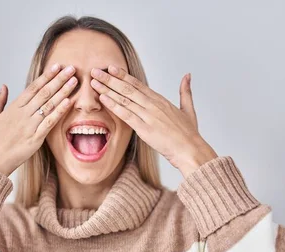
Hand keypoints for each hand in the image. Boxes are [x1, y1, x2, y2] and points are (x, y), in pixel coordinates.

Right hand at [0, 64, 78, 175]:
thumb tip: (4, 86)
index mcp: (13, 108)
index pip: (33, 87)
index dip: (46, 76)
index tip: (57, 66)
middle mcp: (23, 114)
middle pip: (44, 92)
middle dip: (59, 79)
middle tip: (72, 68)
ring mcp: (29, 125)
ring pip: (49, 104)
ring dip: (63, 91)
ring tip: (75, 81)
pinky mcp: (35, 138)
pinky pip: (50, 122)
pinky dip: (60, 111)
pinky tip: (69, 102)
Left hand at [89, 65, 217, 176]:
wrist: (190, 149)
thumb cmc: (189, 133)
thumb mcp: (188, 109)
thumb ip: (185, 91)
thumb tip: (187, 76)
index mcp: (160, 100)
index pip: (138, 84)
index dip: (123, 75)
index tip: (111, 68)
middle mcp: (153, 105)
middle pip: (127, 88)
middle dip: (110, 79)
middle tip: (95, 71)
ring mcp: (148, 116)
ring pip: (124, 99)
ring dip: (107, 90)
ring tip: (94, 83)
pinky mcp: (145, 129)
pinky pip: (126, 115)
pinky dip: (114, 106)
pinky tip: (103, 99)